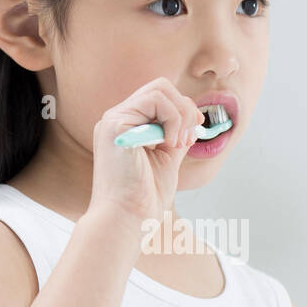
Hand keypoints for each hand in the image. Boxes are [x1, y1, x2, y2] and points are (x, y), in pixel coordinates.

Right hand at [88, 76, 203, 231]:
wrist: (127, 219)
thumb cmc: (144, 198)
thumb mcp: (168, 158)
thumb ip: (176, 134)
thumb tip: (193, 115)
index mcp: (127, 127)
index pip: (159, 98)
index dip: (183, 110)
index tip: (191, 136)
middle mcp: (117, 119)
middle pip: (160, 87)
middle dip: (184, 109)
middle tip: (186, 140)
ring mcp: (113, 119)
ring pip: (159, 89)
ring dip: (180, 115)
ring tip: (176, 144)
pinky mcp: (114, 124)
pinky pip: (154, 100)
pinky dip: (172, 119)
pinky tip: (168, 144)